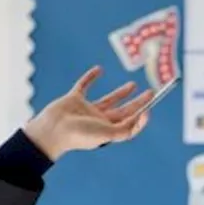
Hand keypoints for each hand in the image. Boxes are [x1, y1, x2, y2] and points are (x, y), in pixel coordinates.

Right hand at [23, 66, 153, 160]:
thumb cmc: (79, 135)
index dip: (140, 118)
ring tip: (134, 84)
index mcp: (108, 131)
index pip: (129, 124)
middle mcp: (100, 121)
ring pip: (108, 99)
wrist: (52, 130)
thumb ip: (125, 129)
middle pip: (124, 110)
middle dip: (138, 103)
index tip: (148, 109)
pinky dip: (91, 77)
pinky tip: (99, 69)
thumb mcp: (106, 134)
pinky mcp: (74, 99)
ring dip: (121, 93)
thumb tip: (142, 117)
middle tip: (151, 92)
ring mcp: (87, 110)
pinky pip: (84, 86)